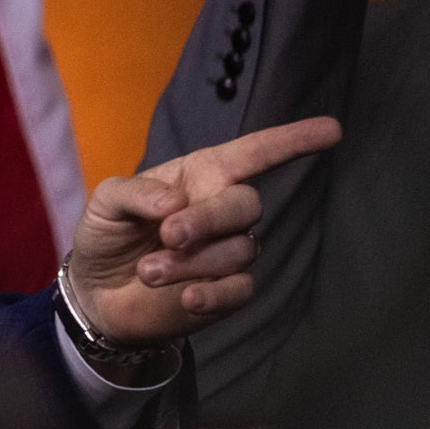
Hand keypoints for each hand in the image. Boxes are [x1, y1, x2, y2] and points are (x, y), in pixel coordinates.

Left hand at [67, 117, 340, 344]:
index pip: (254, 154)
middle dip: (208, 220)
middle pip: (246, 205)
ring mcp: (227, 252)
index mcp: (200, 175)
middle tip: (168, 236)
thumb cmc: (107, 234)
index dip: (292, 141)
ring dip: (190, 263)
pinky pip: (240, 290)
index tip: (332, 130)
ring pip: (238, 251)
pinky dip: (212, 294)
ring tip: (147, 272)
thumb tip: (173, 203)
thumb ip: (133, 193)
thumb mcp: (105, 203)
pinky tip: (185, 298)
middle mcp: (220, 209)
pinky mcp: (226, 291)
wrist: (96, 292)